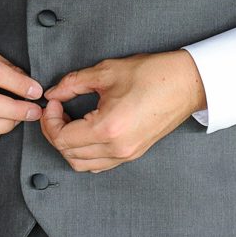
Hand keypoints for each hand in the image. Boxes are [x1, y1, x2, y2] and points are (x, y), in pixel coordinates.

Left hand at [40, 51, 205, 172]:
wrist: (186, 83)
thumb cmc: (152, 74)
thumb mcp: (106, 71)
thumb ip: (73, 83)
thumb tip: (53, 93)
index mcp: (108, 128)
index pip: (62, 139)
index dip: (49, 121)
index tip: (53, 102)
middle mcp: (117, 148)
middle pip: (69, 154)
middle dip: (54, 132)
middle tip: (56, 109)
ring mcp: (126, 155)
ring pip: (82, 165)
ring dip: (68, 146)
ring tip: (68, 120)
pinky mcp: (133, 154)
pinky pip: (99, 165)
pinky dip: (84, 153)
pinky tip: (84, 132)